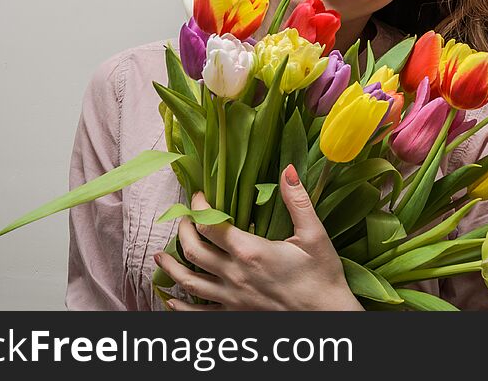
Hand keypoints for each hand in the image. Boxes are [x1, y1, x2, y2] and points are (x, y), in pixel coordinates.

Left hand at [154, 164, 363, 310]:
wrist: (327, 317)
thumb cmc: (322, 276)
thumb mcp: (315, 234)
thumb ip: (298, 200)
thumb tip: (288, 169)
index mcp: (251, 251)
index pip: (210, 224)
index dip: (199, 207)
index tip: (199, 195)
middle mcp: (234, 275)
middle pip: (193, 250)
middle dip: (182, 230)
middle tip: (183, 217)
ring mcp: (232, 298)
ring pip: (189, 281)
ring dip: (171, 266)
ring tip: (160, 254)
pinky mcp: (235, 315)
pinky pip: (198, 314)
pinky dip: (180, 307)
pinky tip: (171, 300)